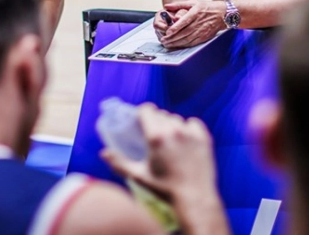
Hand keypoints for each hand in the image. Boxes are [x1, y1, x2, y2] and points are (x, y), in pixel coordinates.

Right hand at [100, 103, 217, 205]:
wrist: (194, 199)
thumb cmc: (165, 189)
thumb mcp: (139, 176)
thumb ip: (120, 163)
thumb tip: (104, 153)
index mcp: (156, 137)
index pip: (147, 110)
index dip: (142, 112)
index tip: (140, 119)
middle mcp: (174, 131)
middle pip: (161, 114)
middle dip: (155, 120)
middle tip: (152, 133)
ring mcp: (190, 134)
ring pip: (176, 119)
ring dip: (170, 125)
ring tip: (168, 139)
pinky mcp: (204, 138)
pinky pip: (193, 123)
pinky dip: (188, 128)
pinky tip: (184, 139)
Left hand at [159, 0, 223, 48]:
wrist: (222, 14)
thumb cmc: (207, 7)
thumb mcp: (193, 2)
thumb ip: (178, 4)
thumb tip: (167, 6)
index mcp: (195, 13)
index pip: (184, 22)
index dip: (175, 28)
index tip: (167, 32)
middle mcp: (198, 23)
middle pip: (184, 33)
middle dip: (172, 38)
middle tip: (164, 41)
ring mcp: (202, 31)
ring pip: (187, 39)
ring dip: (176, 43)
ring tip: (168, 44)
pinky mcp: (204, 37)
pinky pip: (193, 43)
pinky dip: (184, 45)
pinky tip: (178, 46)